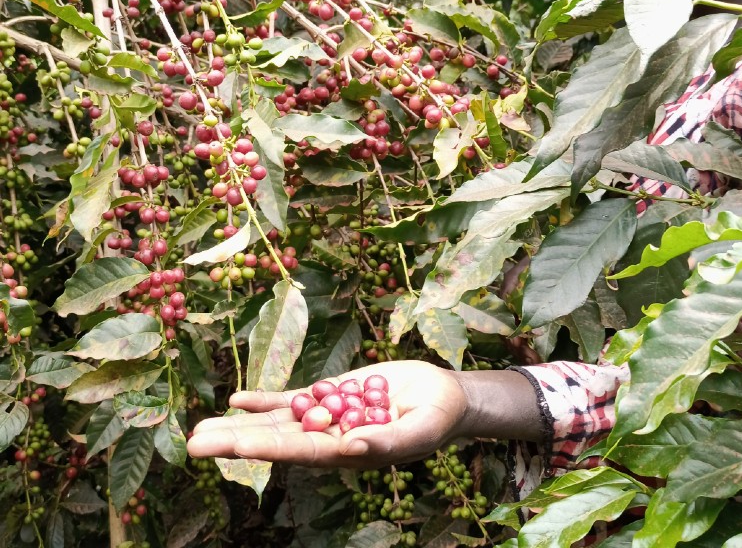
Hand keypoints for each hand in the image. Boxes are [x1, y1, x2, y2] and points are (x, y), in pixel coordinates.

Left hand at [186, 361, 466, 468]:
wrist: (441, 396)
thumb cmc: (435, 419)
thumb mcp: (418, 431)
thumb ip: (386, 441)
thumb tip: (351, 447)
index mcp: (347, 453)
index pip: (299, 451)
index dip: (266, 447)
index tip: (234, 445)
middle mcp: (328, 438)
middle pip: (276, 439)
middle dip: (236, 440)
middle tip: (194, 443)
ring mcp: (327, 415)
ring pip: (276, 420)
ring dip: (240, 423)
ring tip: (202, 426)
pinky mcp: (331, 394)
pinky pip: (292, 399)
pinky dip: (265, 399)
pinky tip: (238, 398)